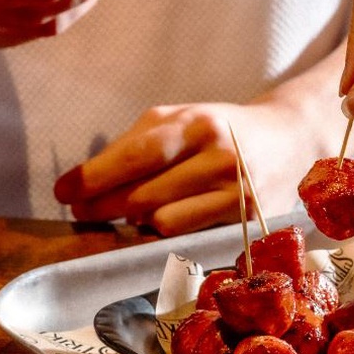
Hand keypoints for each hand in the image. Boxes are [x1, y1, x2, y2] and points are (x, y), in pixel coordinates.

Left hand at [53, 102, 316, 235]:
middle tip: (80, 210)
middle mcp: (220, 157)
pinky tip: (156, 221)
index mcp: (198, 124)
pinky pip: (188, 236)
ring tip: (124, 212)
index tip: (63, 191)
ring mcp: (237, 193)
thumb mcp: (183, 117)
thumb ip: (139, 142)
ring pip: (162, 222)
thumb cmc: (222, 129)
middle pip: (143, 195)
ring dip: (134, 222)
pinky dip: (164, 231)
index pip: (137, 155)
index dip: (94, 177)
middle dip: (102, 205)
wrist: (290, 140)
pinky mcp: (247, 221)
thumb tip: (89, 180)